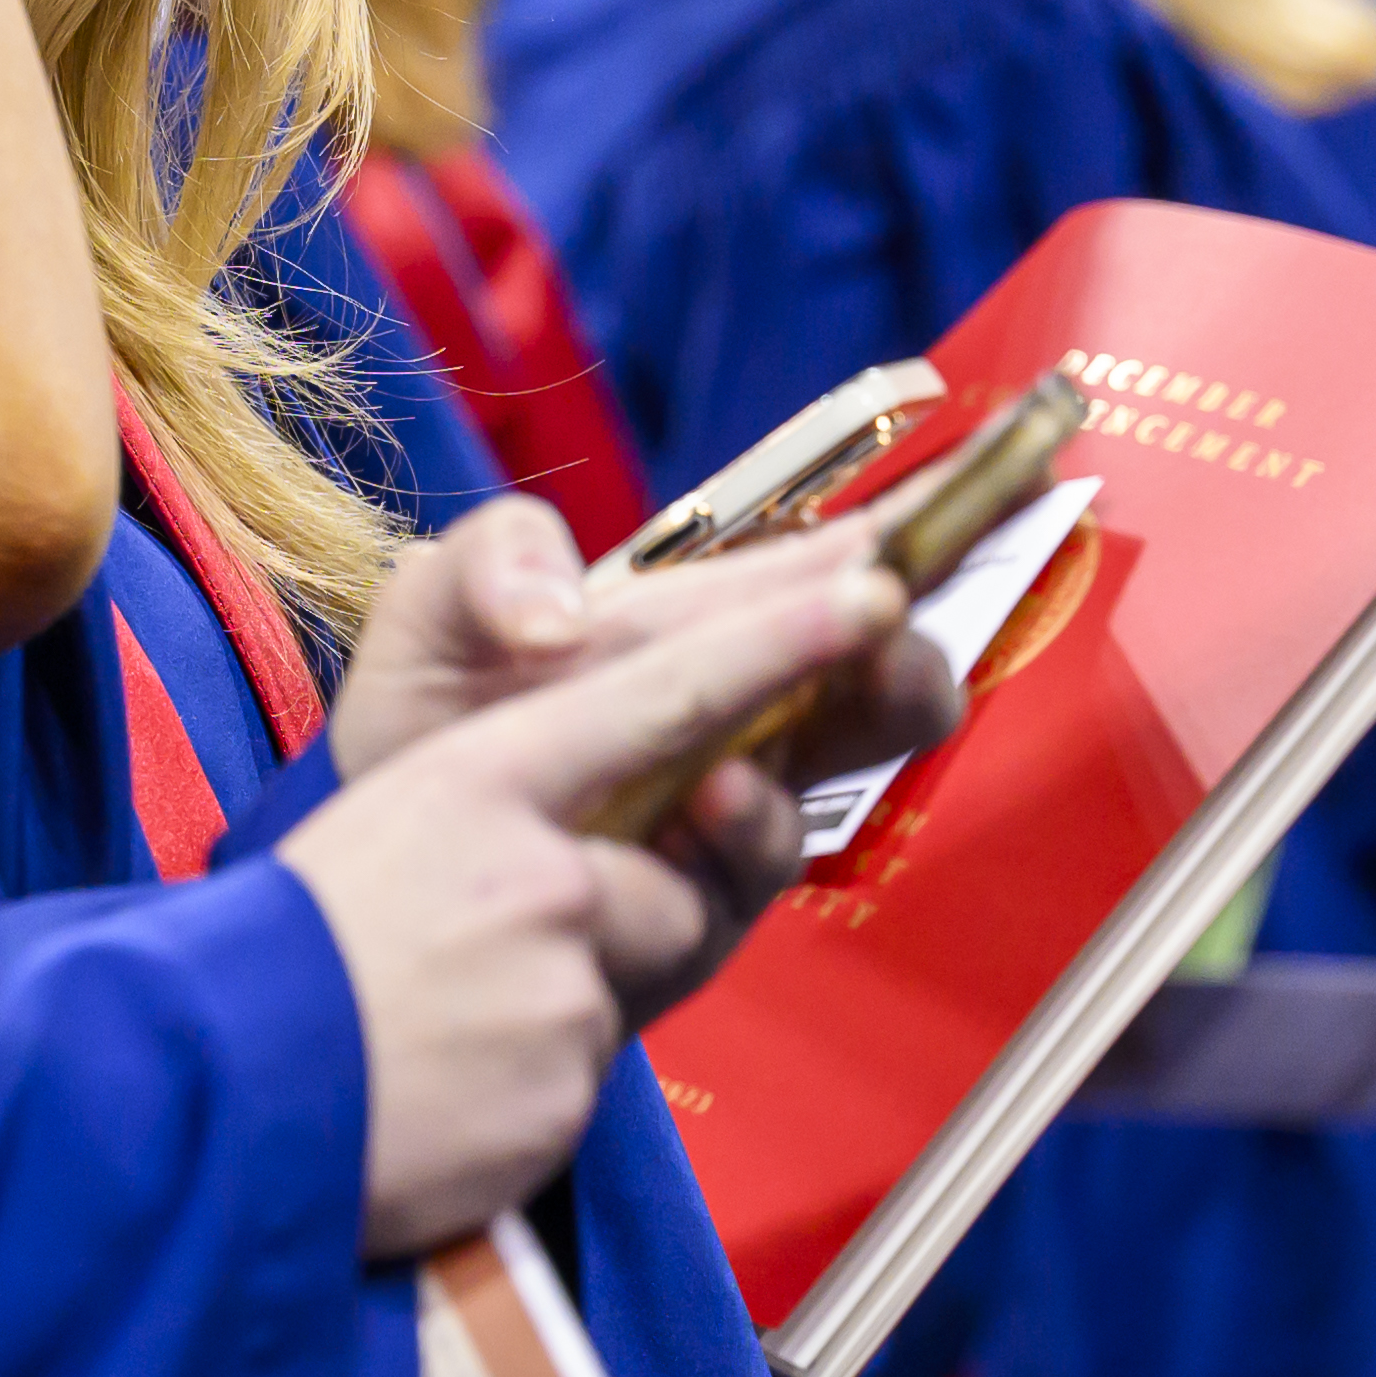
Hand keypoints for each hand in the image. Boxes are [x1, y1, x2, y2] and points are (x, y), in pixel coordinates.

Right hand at [274, 551, 911, 1253]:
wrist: (209, 1100)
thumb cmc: (296, 946)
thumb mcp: (393, 817)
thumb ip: (518, 794)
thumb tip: (606, 728)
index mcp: (480, 776)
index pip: (658, 692)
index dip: (776, 636)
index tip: (875, 587)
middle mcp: (533, 867)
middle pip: (681, 873)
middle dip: (641, 898)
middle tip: (534, 916)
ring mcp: (555, 982)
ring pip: (644, 974)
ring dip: (573, 996)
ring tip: (452, 1014)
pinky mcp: (565, 1087)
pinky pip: (599, 1067)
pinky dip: (535, 1079)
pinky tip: (451, 1083)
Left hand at [330, 501, 969, 862]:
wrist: (372, 875)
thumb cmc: (424, 727)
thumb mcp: (430, 617)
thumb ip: (489, 565)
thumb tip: (561, 614)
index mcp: (700, 623)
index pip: (837, 565)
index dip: (929, 524)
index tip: (1002, 476)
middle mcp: (748, 713)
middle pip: (888, 675)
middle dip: (912, 644)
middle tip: (891, 613)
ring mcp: (740, 809)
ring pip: (854, 766)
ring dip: (856, 714)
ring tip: (826, 669)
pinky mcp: (709, 900)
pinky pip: (765, 862)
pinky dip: (750, 822)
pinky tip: (709, 796)